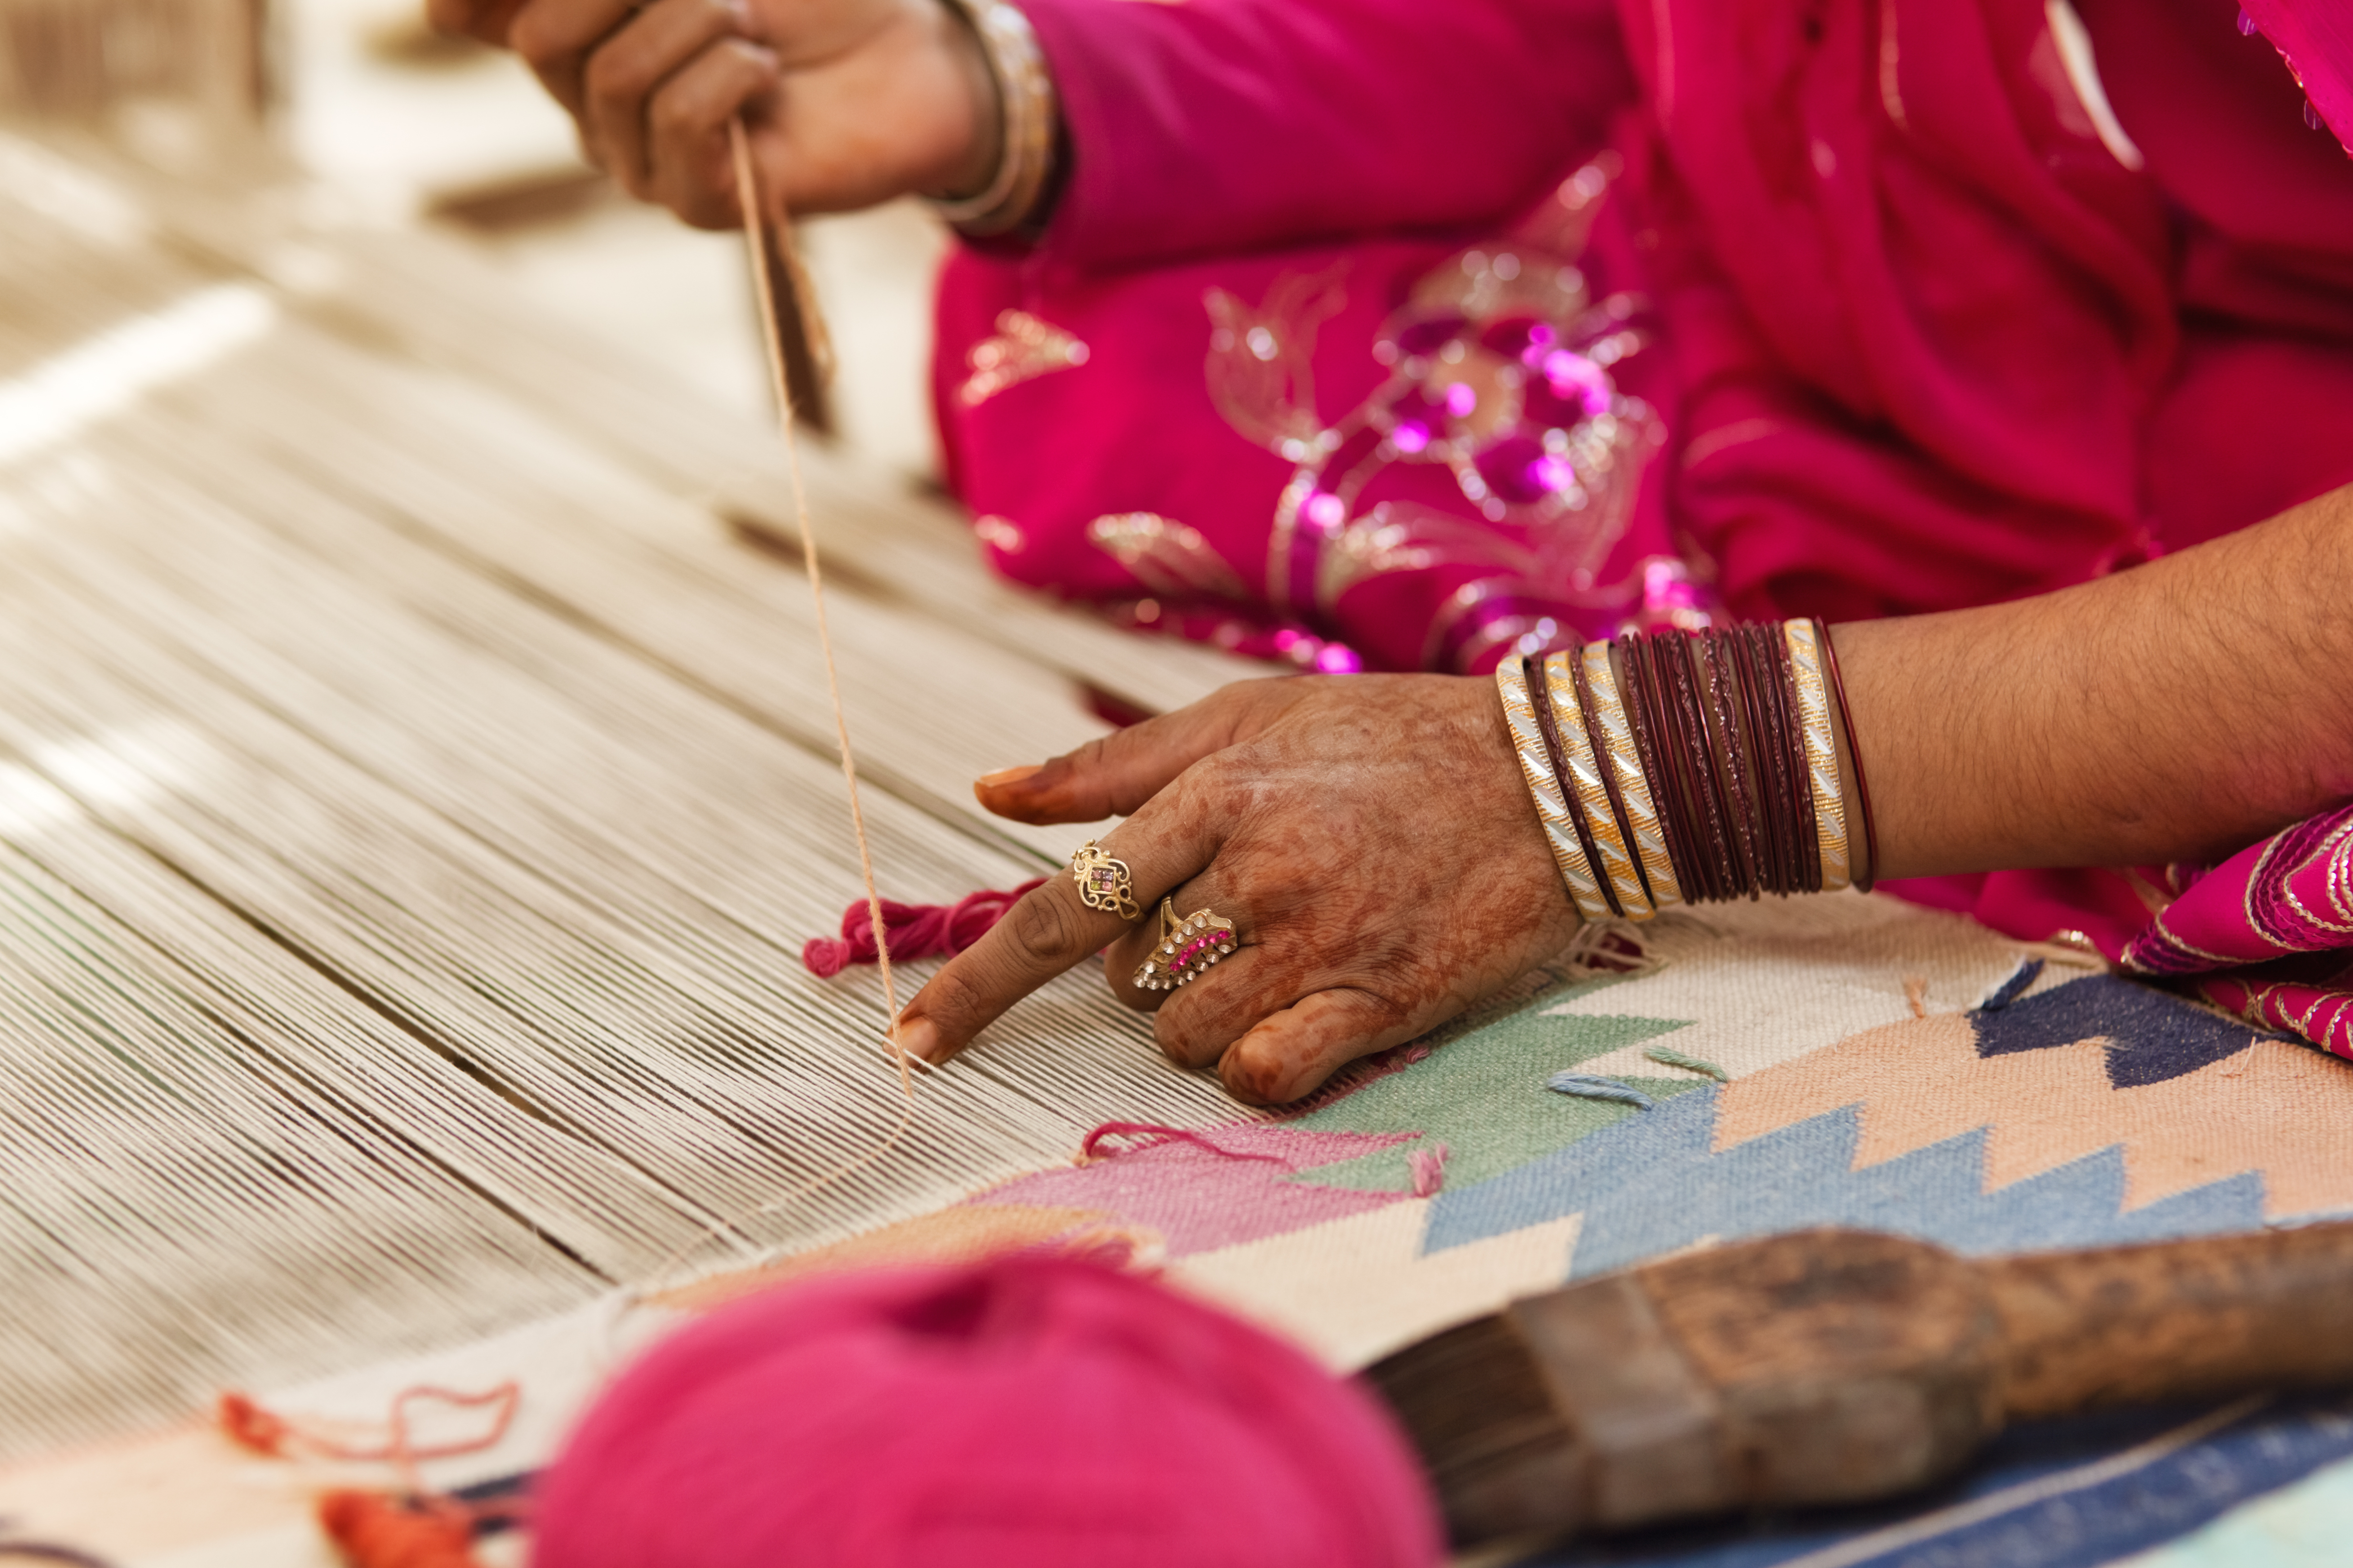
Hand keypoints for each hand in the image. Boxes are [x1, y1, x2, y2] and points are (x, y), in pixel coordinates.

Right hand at [425, 0, 998, 226]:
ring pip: (613, 77)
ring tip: (753, 30)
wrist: (912, 53)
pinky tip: (765, 77)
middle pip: (543, 38)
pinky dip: (724, 78)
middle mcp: (591, 106)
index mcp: (574, 34)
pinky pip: (673, 124)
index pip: (476, 14)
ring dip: (696, 23)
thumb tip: (462, 2)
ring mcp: (642, 165)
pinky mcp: (703, 206)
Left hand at [894, 676, 1585, 1105]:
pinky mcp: (1381, 1003)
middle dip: (1164, 963)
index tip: (911, 1045)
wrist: (1556, 774)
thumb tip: (990, 793)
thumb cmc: (1389, 739)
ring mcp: (1318, 943)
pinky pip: (1267, 1077)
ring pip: (1189, 1037)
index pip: (1059, 912)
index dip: (975, 988)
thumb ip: (1112, 765)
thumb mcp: (1248, 716)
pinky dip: (1265, 1064)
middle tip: (1247, 909)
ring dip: (1214, 1014)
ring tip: (1288, 950)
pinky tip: (1307, 1014)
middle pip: (1131, 984)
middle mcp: (1254, 872)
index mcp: (1210, 797)